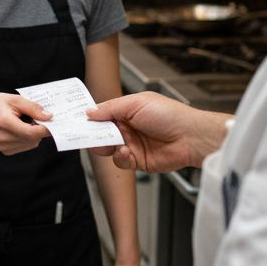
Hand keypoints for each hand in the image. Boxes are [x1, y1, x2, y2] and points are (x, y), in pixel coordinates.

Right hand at [0, 93, 50, 154]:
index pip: (31, 132)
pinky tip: (21, 129)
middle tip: (39, 118)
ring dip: (34, 134)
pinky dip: (28, 138)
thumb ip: (32, 107)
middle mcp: (3, 137)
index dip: (45, 129)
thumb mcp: (14, 99)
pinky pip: (26, 146)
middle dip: (40, 129)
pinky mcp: (5, 151)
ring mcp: (3, 146)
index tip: (53, 121)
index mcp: (4, 122)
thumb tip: (49, 116)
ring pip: (31, 144)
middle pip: (33, 139)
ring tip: (25, 122)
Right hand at [86, 91, 227, 171]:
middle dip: (93, 135)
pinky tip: (126, 151)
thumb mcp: (135, 103)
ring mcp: (132, 144)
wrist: (190, 137)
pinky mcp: (137, 161)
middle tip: (87, 136)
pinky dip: (119, 157)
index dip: (90, 119)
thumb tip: (90, 112)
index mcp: (126, 111)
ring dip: (107, 146)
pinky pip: (120, 161)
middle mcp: (128, 127)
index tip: (76, 122)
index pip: (102, 115)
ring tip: (114, 143)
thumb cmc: (169, 115)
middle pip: (101, 133)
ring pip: (108, 148)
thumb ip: (110, 108)